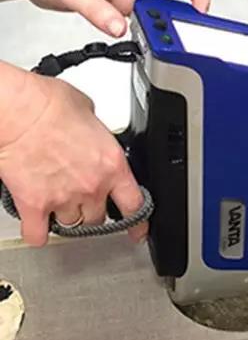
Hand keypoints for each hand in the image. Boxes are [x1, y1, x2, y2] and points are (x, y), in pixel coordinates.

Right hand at [0, 64, 146, 246]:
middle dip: (92, 209)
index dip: (138, 221)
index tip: (138, 229)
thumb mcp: (88, 111)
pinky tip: (38, 223)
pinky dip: (37, 232)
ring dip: (66, 215)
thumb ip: (95, 132)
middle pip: (99, 218)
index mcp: (111, 163)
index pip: (135, 204)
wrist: (17, 111)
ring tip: (58, 199)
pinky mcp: (34, 205)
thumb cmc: (47, 104)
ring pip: (71, 225)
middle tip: (81, 196)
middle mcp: (92, 186)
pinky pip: (38, 234)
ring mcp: (63, 198)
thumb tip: (90, 133)